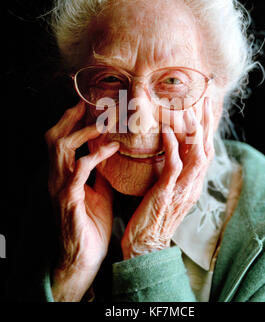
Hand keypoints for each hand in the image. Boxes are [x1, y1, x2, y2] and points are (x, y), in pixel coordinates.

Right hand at [44, 101, 118, 300]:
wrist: (85, 257)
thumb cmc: (91, 224)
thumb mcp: (99, 192)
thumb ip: (101, 173)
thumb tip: (111, 154)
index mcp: (64, 176)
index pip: (62, 141)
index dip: (71, 122)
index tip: (88, 105)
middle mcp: (58, 178)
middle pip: (55, 138)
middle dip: (71, 118)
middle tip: (90, 105)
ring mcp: (61, 189)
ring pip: (61, 149)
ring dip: (84, 133)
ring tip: (104, 124)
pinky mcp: (69, 201)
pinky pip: (78, 173)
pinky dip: (93, 157)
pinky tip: (110, 149)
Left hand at [121, 97, 214, 258]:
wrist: (147, 245)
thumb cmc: (153, 217)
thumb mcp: (167, 191)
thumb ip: (172, 171)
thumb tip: (168, 150)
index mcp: (193, 183)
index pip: (205, 150)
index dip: (207, 128)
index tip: (205, 107)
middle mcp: (194, 184)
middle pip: (207, 147)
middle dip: (208, 122)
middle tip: (207, 98)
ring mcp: (183, 188)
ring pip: (197, 154)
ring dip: (195, 130)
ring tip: (191, 108)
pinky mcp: (168, 193)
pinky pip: (175, 166)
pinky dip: (173, 147)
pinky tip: (167, 131)